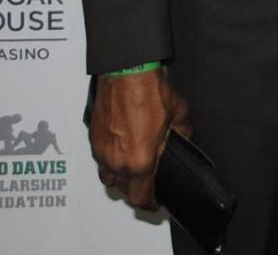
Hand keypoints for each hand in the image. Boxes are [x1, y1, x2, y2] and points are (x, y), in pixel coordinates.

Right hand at [89, 68, 189, 209]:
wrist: (126, 72)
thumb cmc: (149, 92)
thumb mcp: (178, 115)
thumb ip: (182, 134)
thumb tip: (184, 140)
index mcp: (140, 162)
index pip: (140, 198)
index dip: (149, 204)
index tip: (154, 201)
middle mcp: (117, 162)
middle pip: (122, 191)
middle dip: (135, 190)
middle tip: (146, 181)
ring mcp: (102, 151)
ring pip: (108, 178)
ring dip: (119, 178)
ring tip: (132, 167)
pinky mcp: (93, 139)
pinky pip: (100, 159)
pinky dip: (109, 160)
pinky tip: (121, 148)